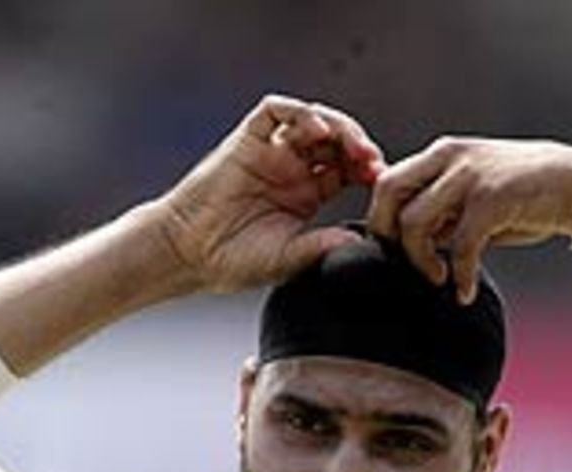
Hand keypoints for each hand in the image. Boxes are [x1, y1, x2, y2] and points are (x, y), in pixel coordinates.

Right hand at [160, 94, 384, 292]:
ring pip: (312, 121)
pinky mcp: (247, 140)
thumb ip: (323, 246)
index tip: (382, 185)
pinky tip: (315, 130)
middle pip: (336, 141)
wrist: (189, 253)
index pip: (348, 170)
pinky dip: (298, 113)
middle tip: (373, 162)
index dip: (367, 171)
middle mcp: (292, 168)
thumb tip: (361, 240)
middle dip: (359, 146)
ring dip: (337, 127)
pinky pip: (275, 112)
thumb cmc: (234, 261)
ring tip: (353, 145)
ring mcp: (270, 152)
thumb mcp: (290, 258)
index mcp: (307, 194)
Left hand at [365, 137, 571, 302]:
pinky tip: (465, 292)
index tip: (396, 252)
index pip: (388, 182)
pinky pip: (460, 246)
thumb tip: (409, 247)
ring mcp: (470, 175)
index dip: (382, 221)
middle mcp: (450, 157)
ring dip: (420, 261)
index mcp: (441, 155)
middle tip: (405, 266)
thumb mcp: (472, 199)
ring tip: (439, 279)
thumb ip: (441, 215)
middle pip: (388, 193)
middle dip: (387, 236)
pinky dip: (461, 276)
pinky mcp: (492, 198)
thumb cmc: (524, 198)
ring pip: (414, 222)